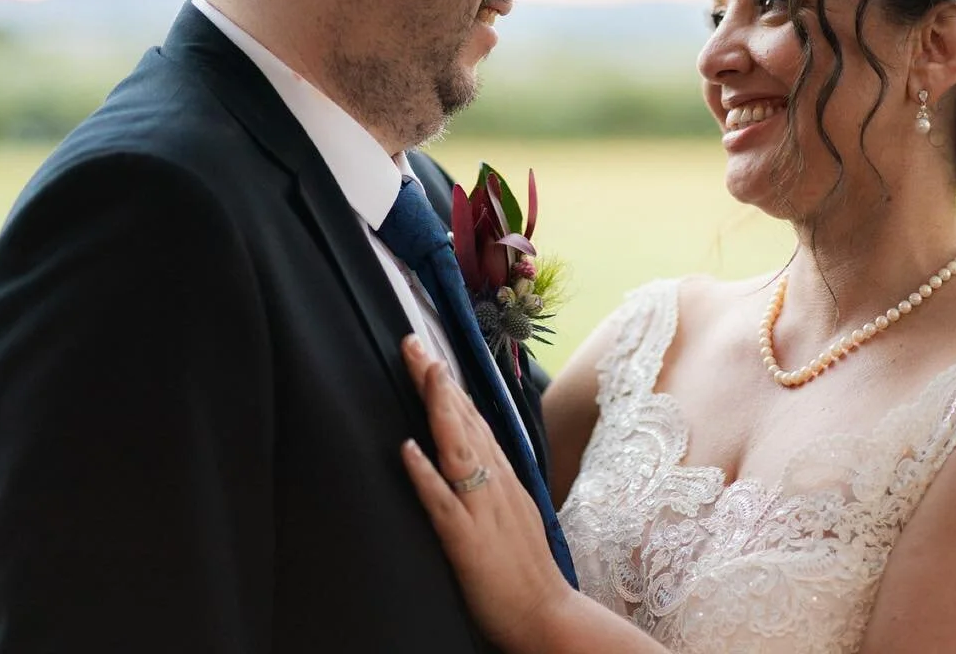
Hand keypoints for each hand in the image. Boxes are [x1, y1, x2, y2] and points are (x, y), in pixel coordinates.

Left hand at [400, 336, 574, 653]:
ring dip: (438, 408)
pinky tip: (408, 448)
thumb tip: (473, 456)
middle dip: (437, 380)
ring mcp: (482, 509)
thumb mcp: (513, 512)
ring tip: (422, 372)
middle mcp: (495, 484)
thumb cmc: (526, 569)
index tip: (431, 354)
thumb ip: (493, 482)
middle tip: (412, 342)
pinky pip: (441, 502)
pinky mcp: (466, 540)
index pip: (475, 420)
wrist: (547, 614)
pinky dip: (425, 473)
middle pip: (464, 421)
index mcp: (503, 477)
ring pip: (458, 448)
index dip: (450, 386)